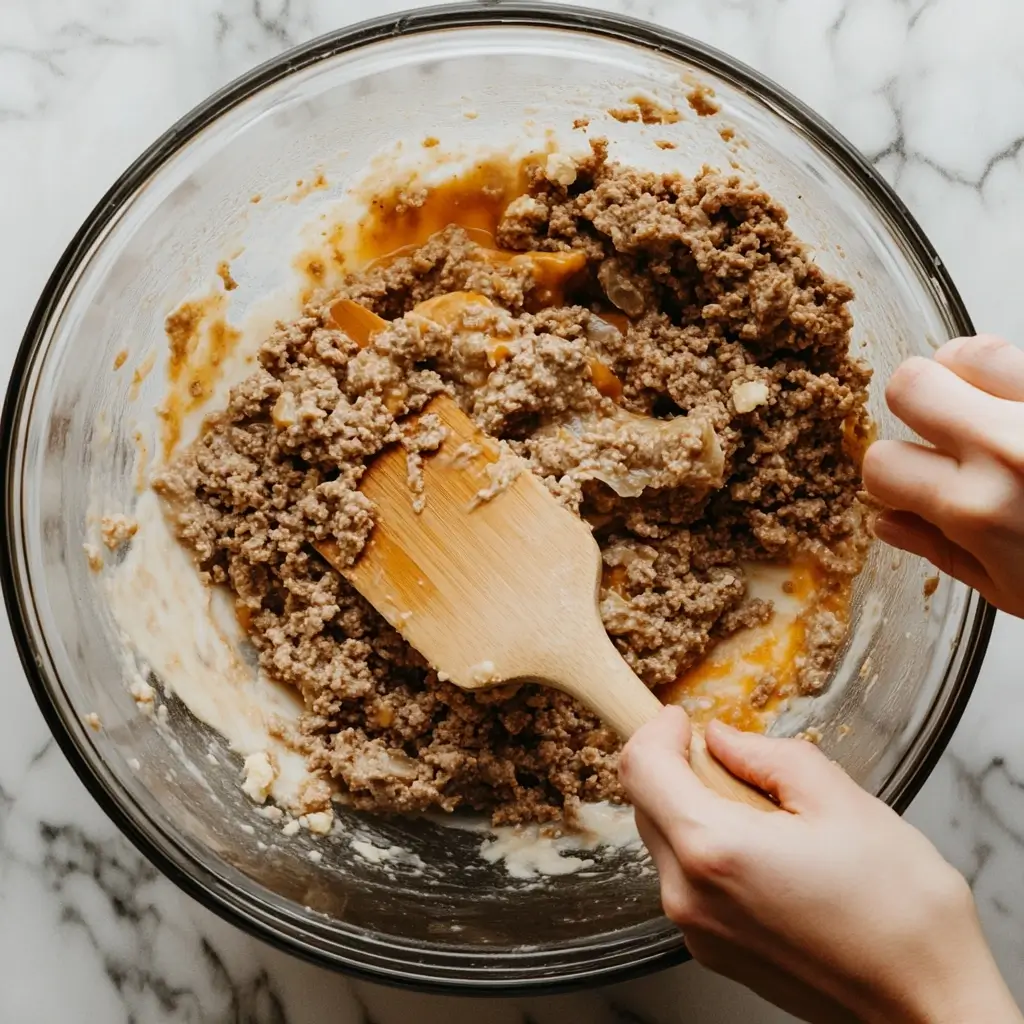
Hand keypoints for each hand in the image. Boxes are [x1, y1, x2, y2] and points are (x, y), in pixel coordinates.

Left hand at [619, 707, 1021, 1023]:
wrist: (931, 1006)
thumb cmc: (901, 910)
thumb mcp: (840, 800)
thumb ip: (767, 756)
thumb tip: (721, 738)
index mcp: (712, 849)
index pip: (640, 768)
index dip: (656, 731)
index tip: (682, 719)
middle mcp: (688, 896)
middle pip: (647, 803)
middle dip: (680, 769)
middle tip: (739, 764)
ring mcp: (697, 932)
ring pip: (666, 840)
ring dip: (697, 810)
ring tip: (769, 816)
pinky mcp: (713, 952)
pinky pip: (688, 880)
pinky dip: (711, 851)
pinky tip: (770, 855)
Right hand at [863, 335, 1023, 616]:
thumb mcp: (1013, 591)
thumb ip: (944, 552)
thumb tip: (886, 521)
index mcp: (975, 507)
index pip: (879, 462)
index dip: (888, 476)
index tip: (908, 484)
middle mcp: (1005, 447)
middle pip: (908, 383)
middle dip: (911, 407)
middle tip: (938, 430)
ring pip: (966, 350)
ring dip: (963, 374)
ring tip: (984, 405)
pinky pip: (1019, 356)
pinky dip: (1009, 377)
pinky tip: (1018, 409)